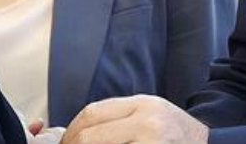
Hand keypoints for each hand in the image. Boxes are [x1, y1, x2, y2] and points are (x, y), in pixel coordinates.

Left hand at [64, 95, 207, 143]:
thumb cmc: (180, 138)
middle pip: (91, 135)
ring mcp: (152, 142)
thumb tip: (80, 134)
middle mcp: (147, 121)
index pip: (92, 113)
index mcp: (143, 104)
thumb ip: (121, 119)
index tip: (66, 142)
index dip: (72, 130)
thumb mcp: (152, 116)